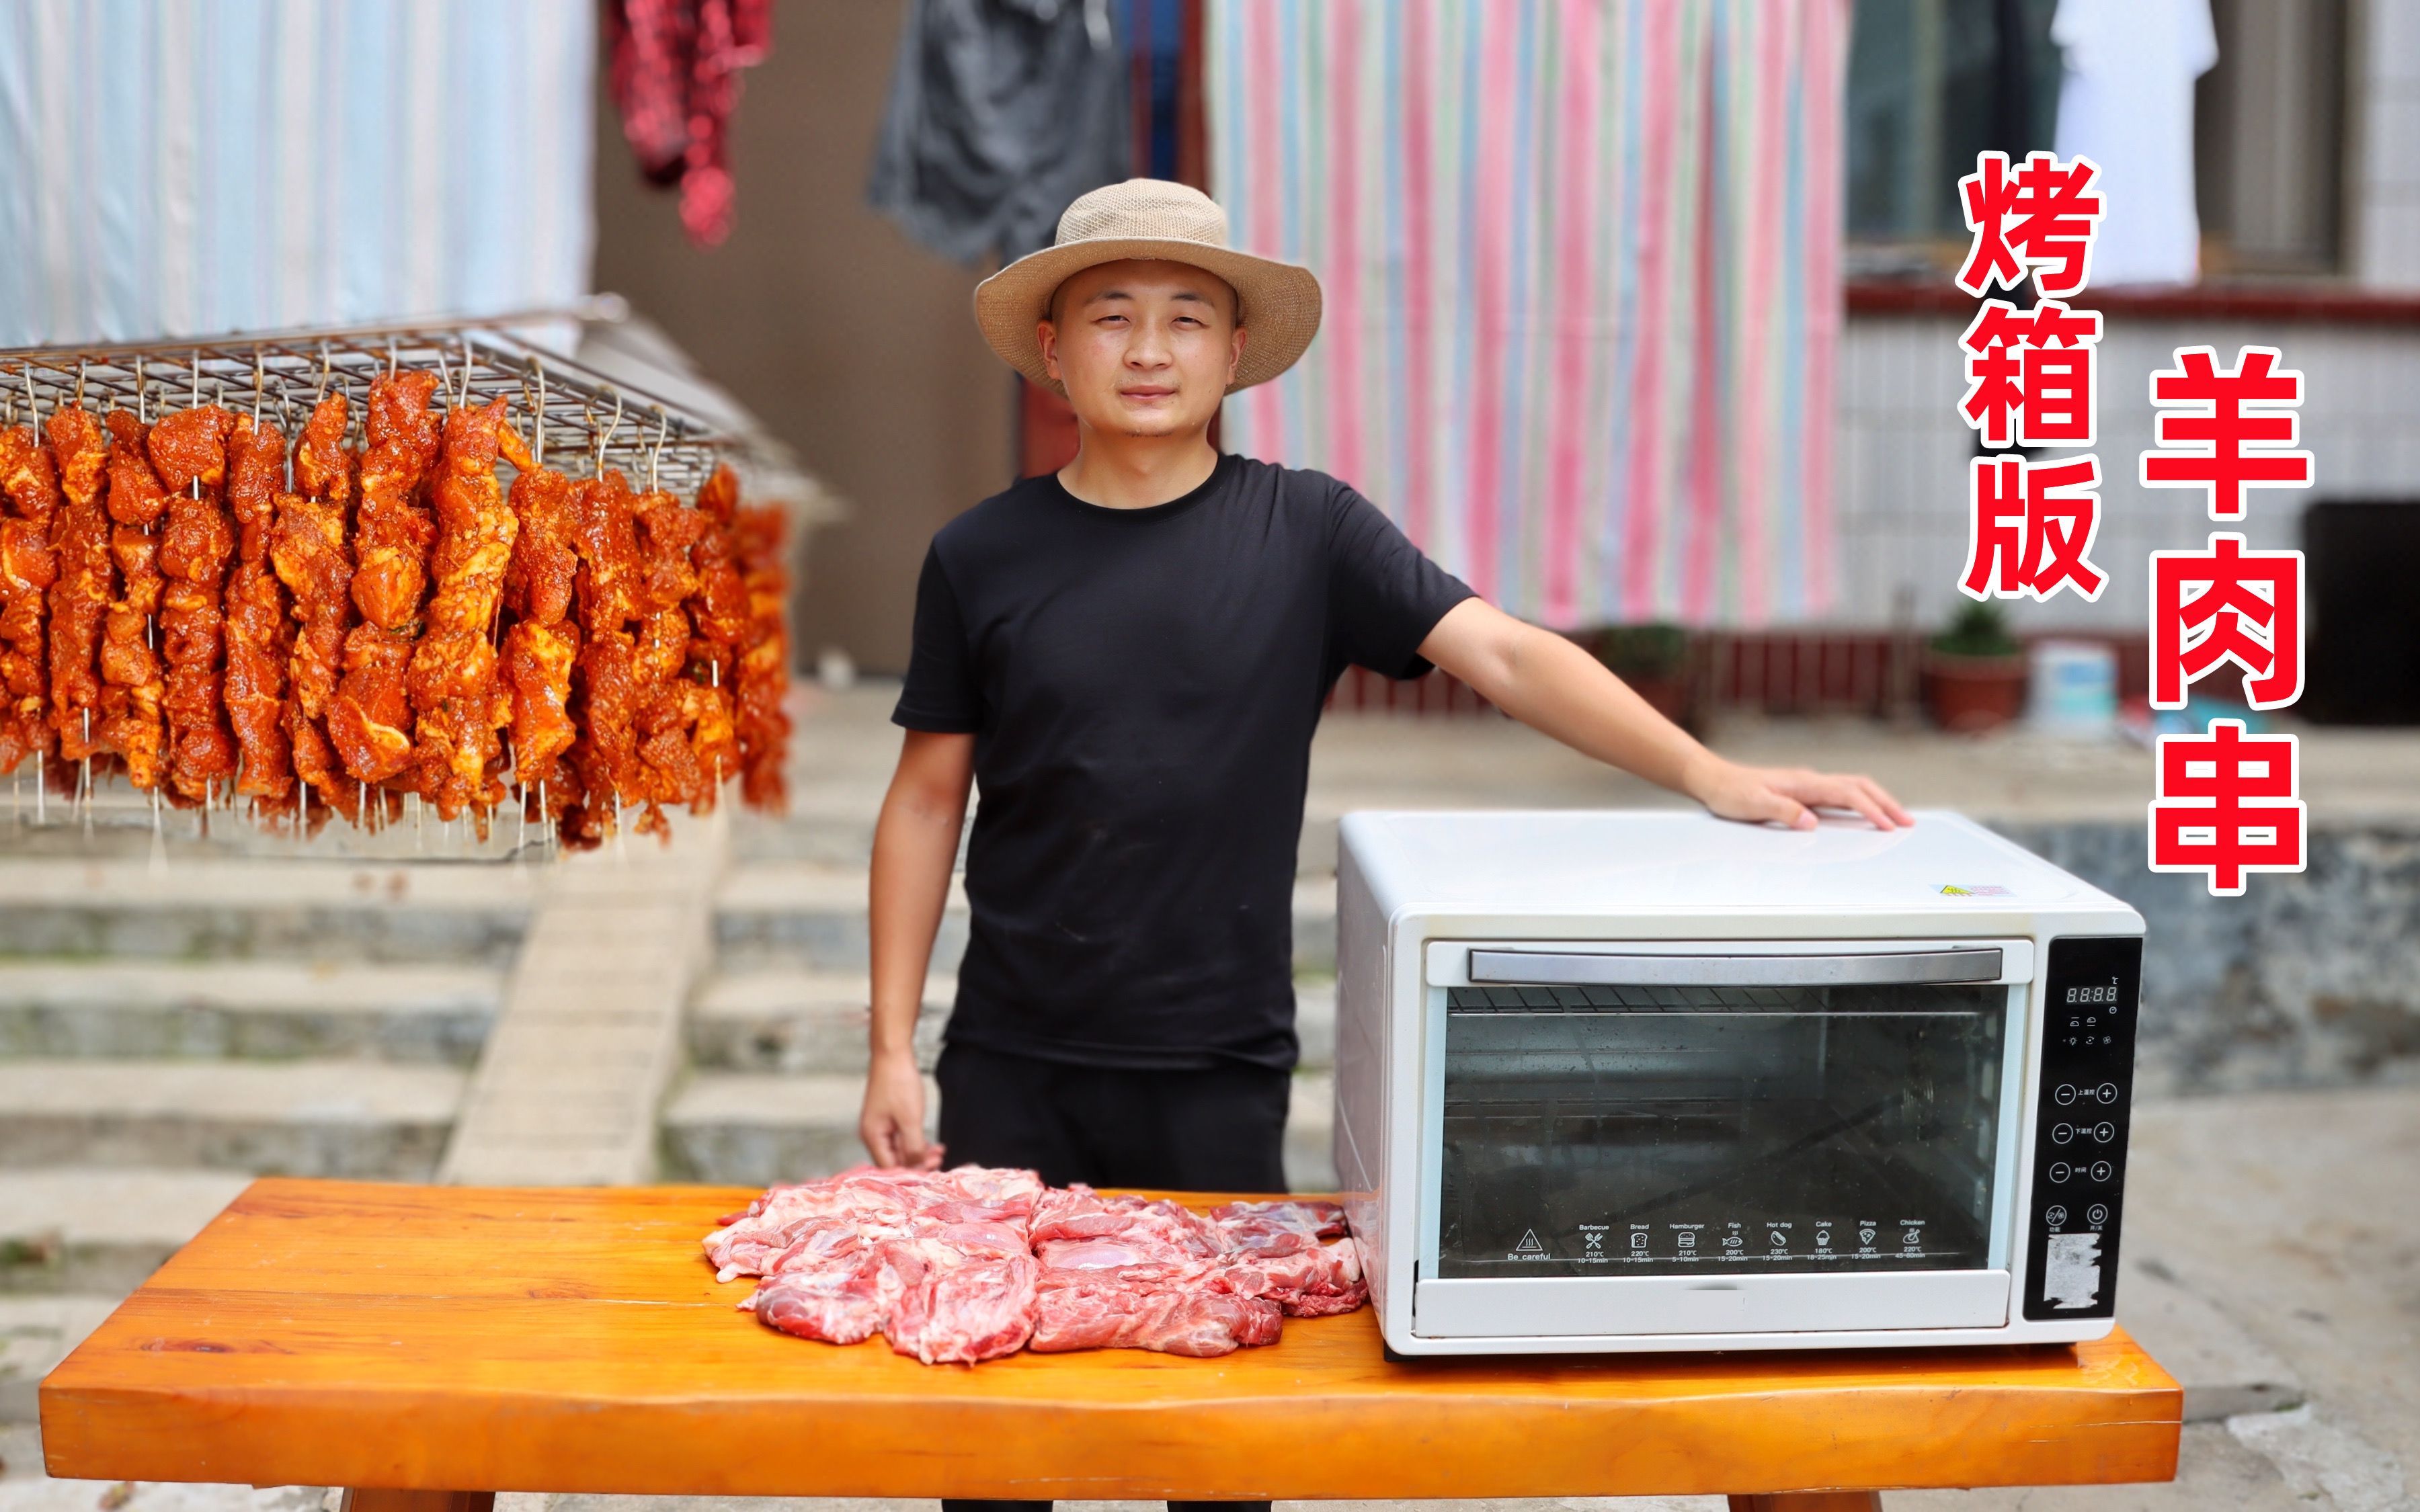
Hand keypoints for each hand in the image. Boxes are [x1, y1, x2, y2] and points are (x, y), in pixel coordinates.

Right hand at [859, 1047, 943, 1170]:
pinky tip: (933, 1143)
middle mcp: (873, 1134)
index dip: (910, 1171)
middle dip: (917, 1162)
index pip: (889, 1167)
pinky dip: (916, 1141)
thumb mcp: (910, 1119)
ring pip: (900, 1149)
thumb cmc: (899, 1083)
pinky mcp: (887, 1118)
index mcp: (873, 1136)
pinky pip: (901, 1137)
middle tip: (939, 1160)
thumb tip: (916, 1166)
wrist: (893, 1054)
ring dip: (919, 1152)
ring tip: (940, 1151)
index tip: (932, 1169)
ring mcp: (879, 1125)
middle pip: (894, 1160)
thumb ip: (912, 1146)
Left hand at [1683, 755, 1914, 831]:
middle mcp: (1810, 780)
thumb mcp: (1753, 806)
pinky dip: (1861, 801)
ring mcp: (1808, 784)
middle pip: (1859, 787)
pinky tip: (1865, 812)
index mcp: (1803, 783)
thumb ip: (1783, 813)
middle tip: (1908, 822)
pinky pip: (1841, 793)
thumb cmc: (1730, 792)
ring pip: (1853, 787)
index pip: (1846, 794)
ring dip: (1877, 801)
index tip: (1887, 825)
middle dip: (1886, 804)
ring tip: (1896, 818)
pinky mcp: (1804, 791)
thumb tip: (1811, 823)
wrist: (1713, 779)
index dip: (1870, 810)